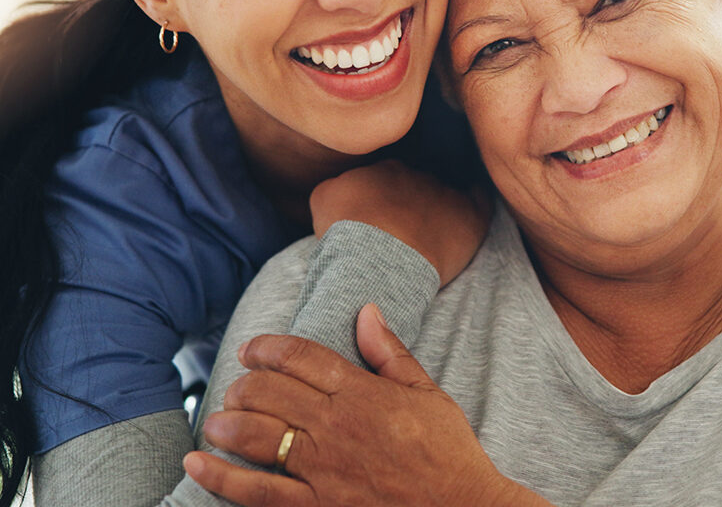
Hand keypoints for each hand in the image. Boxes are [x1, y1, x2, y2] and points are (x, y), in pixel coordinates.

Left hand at [184, 305, 549, 506]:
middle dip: (245, 383)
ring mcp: (324, 470)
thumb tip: (366, 310)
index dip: (269, 347)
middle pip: (271, 392)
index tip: (252, 348)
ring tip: (215, 417)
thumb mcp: (427, 392)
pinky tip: (197, 464)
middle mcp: (337, 426)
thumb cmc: (447, 451)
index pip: (302, 357)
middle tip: (236, 385)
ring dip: (227, 422)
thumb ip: (390, 352)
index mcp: (363, 393)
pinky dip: (222, 478)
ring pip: (258, 436)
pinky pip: (258, 492)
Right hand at [309, 160, 490, 285]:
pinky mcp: (469, 216)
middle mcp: (417, 174)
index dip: (382, 199)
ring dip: (439, 208)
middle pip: (416, 185)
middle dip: (410, 202)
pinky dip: (476, 203)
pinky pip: (480, 200)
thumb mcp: (323, 198)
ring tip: (431, 233)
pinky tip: (472, 210)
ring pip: (445, 193)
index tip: (377, 219)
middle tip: (401, 232)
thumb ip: (337, 185)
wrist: (378, 256)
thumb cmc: (347, 233)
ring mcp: (445, 193)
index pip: (386, 177)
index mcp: (384, 169)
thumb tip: (343, 188)